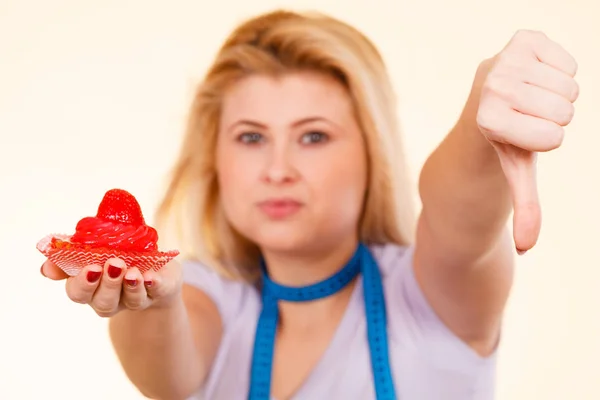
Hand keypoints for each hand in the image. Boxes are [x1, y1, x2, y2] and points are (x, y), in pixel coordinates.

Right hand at [41, 258, 182, 316]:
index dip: (81, 283)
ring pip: (129, 301)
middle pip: (103, 302)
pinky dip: (153, 284)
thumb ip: (74, 251)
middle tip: (112, 264)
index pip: (77, 291)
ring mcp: (135, 299)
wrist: (157, 268)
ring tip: (132, 271)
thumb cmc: (120, 253)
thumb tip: (46, 269)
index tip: (90, 268)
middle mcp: (110, 298)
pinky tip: (151, 276)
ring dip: (130, 286)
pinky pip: (156, 292)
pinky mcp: (159, 292)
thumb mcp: (97, 246)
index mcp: (90, 286)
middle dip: (107, 284)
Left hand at [476, 30, 578, 252]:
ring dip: (557, 96)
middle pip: (565, 110)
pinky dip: (561, 73)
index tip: (520, 136)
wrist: (487, 104)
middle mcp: (491, 85)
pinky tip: (534, 78)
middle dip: (553, 118)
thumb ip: (524, 209)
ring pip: (571, 86)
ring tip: (528, 99)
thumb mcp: (516, 174)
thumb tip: (525, 249)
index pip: (553, 137)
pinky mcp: (523, 39)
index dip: (545, 141)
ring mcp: (506, 58)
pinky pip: (571, 62)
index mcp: (487, 119)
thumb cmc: (504, 143)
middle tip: (526, 117)